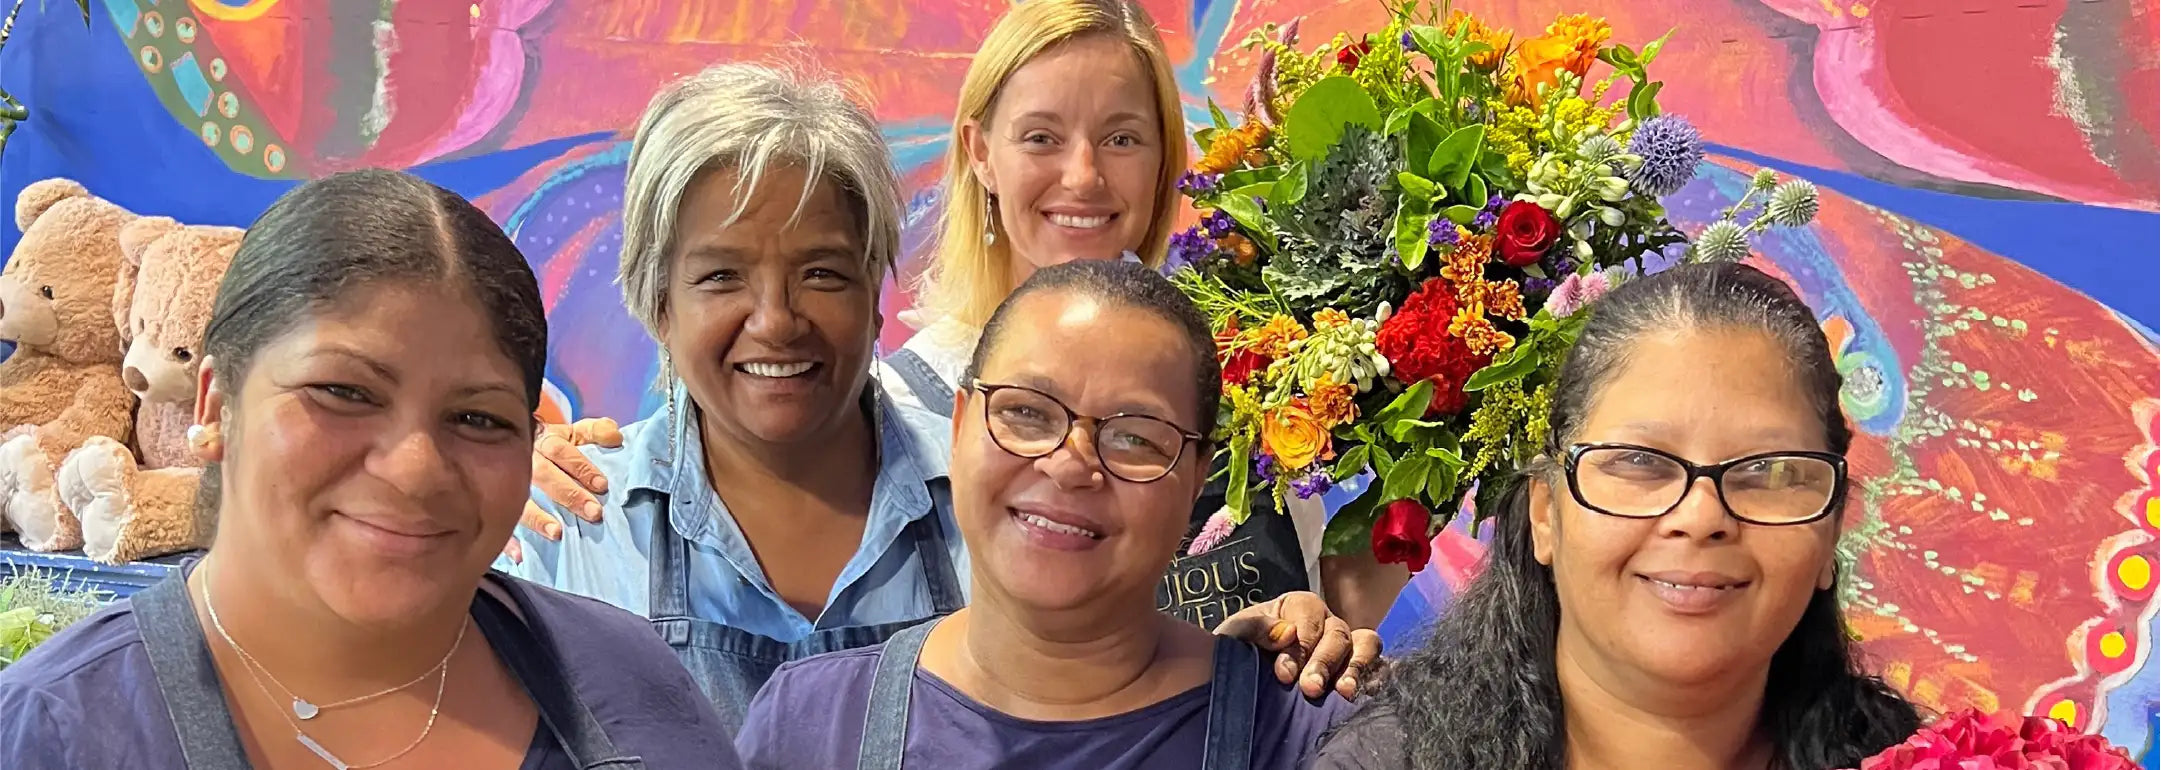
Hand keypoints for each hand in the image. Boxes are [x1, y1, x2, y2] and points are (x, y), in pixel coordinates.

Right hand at [502, 417, 622, 563]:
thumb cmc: (553, 447)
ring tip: (557, 533)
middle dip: (570, 495)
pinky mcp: (497, 505)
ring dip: (538, 518)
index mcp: (546, 442)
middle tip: (593, 513)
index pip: (563, 452)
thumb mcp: (574, 434)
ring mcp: (507, 484)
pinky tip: (520, 555)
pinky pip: (497, 522)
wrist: (505, 444)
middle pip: (546, 477)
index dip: (582, 467)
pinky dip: (508, 540)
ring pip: (521, 500)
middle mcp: (526, 462)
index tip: (602, 485)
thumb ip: (596, 432)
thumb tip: (615, 438)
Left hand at [1213, 591, 1383, 699]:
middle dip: (1324, 662)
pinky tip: (1362, 697)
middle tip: (1310, 689)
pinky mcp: (1358, 672)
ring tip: (1344, 692)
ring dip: (1357, 667)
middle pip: (1338, 633)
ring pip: (1366, 644)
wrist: (1241, 683)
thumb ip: (1255, 628)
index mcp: (1298, 607)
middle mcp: (1327, 622)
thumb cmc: (1238, 653)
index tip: (1284, 674)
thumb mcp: (1234, 636)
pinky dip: (1374, 679)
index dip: (1300, 644)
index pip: (1309, 616)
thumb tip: (1287, 632)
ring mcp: (1346, 647)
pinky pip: (1377, 669)